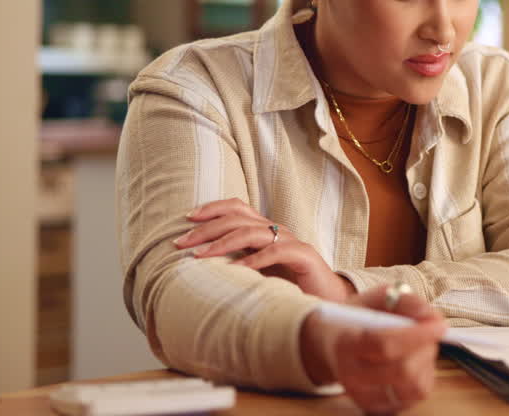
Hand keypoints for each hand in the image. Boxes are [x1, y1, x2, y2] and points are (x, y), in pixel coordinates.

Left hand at [175, 197, 353, 301]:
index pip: (238, 207)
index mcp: (266, 230)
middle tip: (181, 243)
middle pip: (238, 218)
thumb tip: (197, 263)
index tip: (187, 218)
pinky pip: (276, 252)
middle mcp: (278, 230)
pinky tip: (235, 269)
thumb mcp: (256, 272)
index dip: (212, 208)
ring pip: (253, 232)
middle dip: (206, 229)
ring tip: (200, 257)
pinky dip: (253, 259)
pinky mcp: (304, 256)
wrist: (328, 301)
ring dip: (222, 243)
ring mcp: (292, 242)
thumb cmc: (289, 288)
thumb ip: (235, 262)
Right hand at [301, 285, 445, 413]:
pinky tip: (416, 360)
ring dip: (427, 362)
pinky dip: (424, 375)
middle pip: (402, 370)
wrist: (329, 347)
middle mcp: (352, 376)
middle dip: (426, 347)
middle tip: (431, 331)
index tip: (440, 324)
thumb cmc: (357, 319)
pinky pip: (415, 396)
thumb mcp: (375, 298)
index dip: (417, 335)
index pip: (385, 345)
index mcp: (347, 344)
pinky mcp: (380, 407)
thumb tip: (430, 316)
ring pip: (413, 387)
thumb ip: (404, 301)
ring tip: (420, 345)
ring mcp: (365, 396)